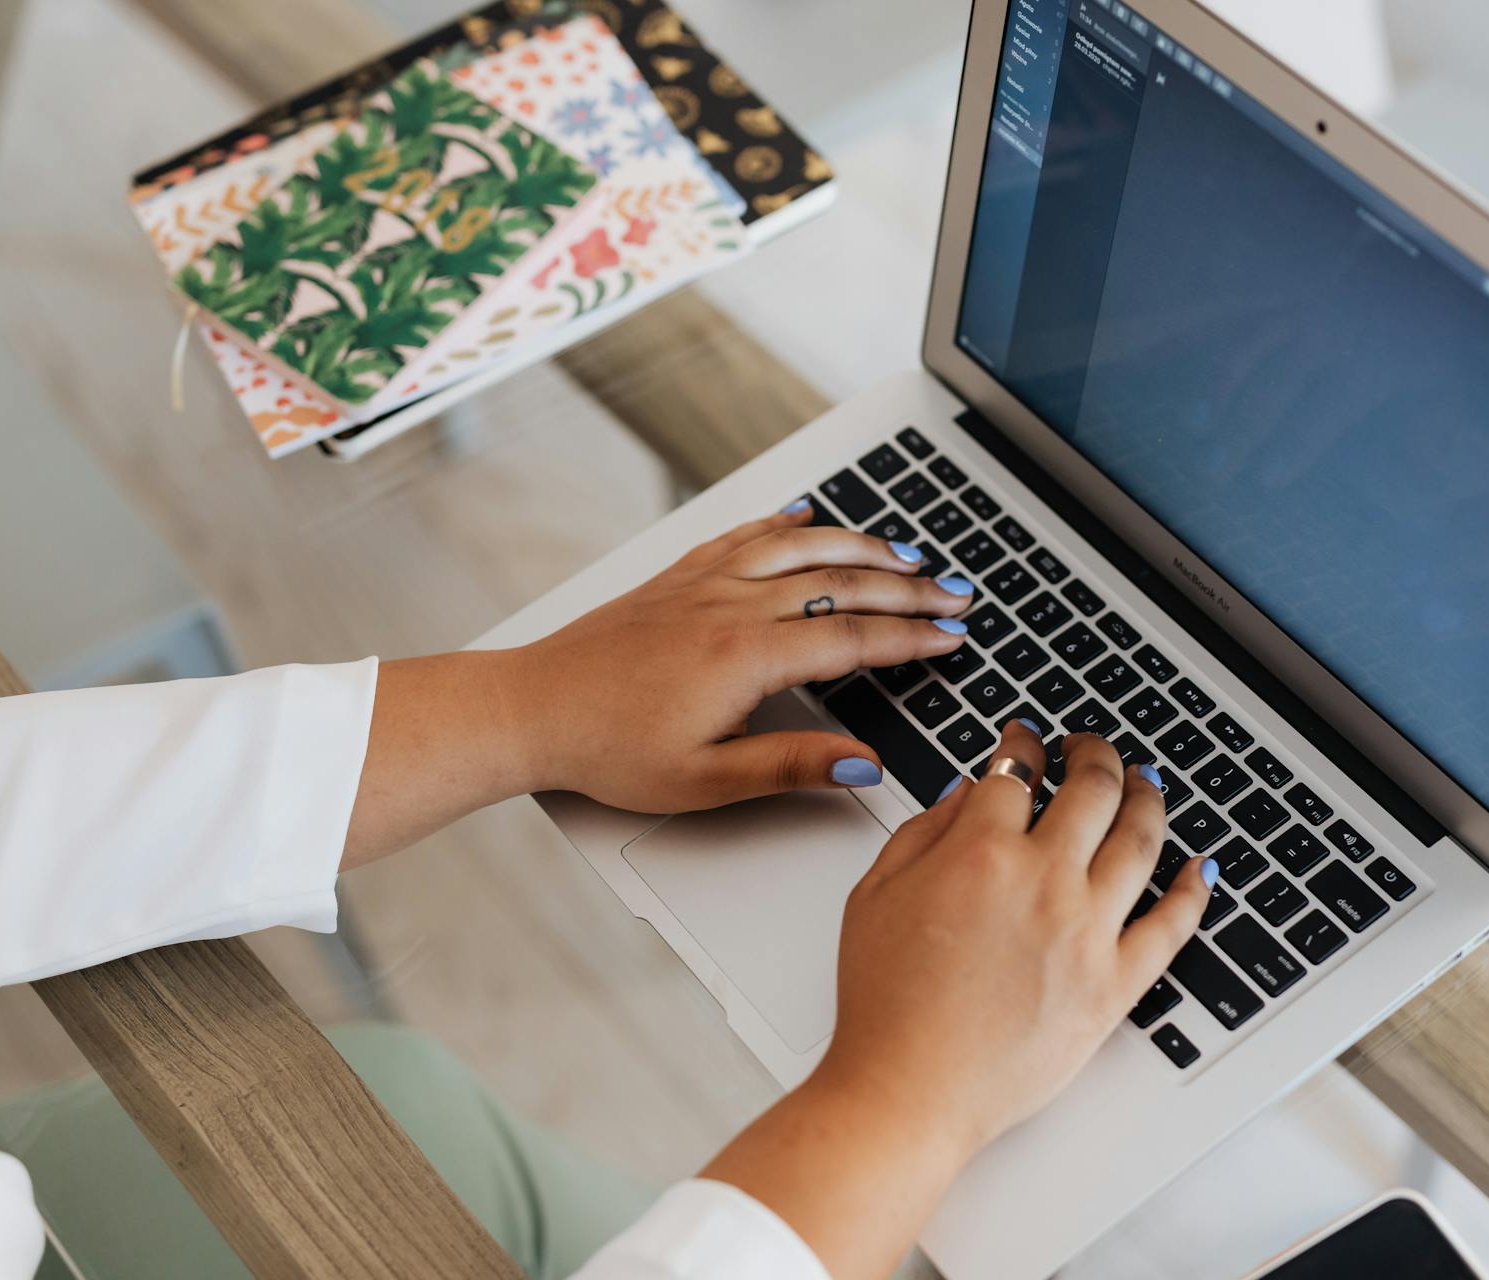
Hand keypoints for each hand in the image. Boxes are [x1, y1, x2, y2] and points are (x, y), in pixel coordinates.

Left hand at [511, 502, 977, 812]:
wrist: (532, 708)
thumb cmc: (608, 749)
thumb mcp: (706, 781)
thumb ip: (791, 766)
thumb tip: (861, 763)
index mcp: (746, 656)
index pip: (854, 637)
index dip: (913, 636)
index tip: (954, 636)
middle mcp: (731, 605)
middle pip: (842, 582)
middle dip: (909, 586)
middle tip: (956, 593)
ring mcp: (704, 582)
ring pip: (802, 547)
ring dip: (862, 545)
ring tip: (908, 551)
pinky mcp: (678, 576)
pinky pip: (746, 534)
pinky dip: (788, 523)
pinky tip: (807, 517)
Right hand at [818, 721, 1215, 1153]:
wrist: (910, 1091)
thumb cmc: (886, 1004)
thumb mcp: (875, 895)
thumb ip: (924, 831)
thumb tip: (970, 792)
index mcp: (979, 852)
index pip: (1017, 768)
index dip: (1023, 741)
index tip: (1026, 739)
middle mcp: (1044, 881)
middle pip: (1093, 788)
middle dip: (1094, 753)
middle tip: (1089, 748)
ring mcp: (1088, 932)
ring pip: (1142, 839)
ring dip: (1148, 797)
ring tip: (1145, 782)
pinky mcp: (1116, 986)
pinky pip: (1173, 926)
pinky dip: (1194, 890)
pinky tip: (1200, 868)